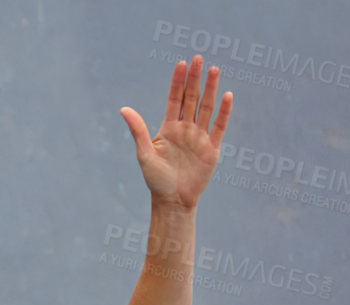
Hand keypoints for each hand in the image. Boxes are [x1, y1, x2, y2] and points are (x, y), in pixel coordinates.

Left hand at [120, 55, 232, 210]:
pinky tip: (226, 95)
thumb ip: (138, 130)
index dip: (177, 82)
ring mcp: (200, 137)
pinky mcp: (212, 148)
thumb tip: (123, 109)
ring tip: (213, 69)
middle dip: (194, 79)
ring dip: (211, 89)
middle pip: (192, 98)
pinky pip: (220, 126)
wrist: (173, 201)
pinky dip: (224, 112)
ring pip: (207, 108)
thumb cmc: (156, 179)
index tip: (180, 63)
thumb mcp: (144, 154)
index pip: (174, 99)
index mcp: (168, 128)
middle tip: (198, 58)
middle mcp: (185, 129)